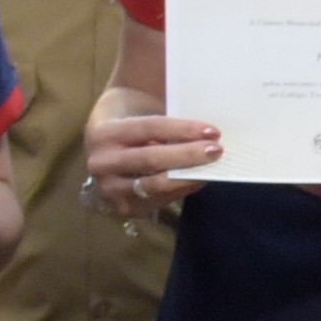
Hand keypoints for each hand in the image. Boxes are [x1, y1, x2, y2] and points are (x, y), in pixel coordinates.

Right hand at [84, 102, 221, 213]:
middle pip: (151, 159)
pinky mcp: (124, 207)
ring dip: (189, 176)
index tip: (212, 131)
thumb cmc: (132, 126)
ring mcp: (110, 189)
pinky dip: (182, 189)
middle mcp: (102, 163)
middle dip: (188, 155)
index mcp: (105, 133)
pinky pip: (159, 200)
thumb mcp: (139, 113)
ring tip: (212, 167)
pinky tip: (198, 179)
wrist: (102, 151)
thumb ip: (166, 119)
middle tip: (217, 150)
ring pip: (155, 184)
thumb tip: (205, 129)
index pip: (149, 128)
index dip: (182, 129)